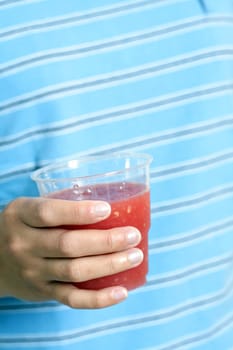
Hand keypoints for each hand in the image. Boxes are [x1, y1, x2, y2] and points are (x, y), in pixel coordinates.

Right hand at [0, 197, 142, 308]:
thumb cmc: (24, 226)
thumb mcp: (29, 208)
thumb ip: (59, 206)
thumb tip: (112, 204)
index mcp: (21, 215)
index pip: (48, 213)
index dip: (78, 212)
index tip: (107, 210)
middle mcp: (23, 244)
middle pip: (67, 245)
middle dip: (105, 241)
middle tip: (133, 235)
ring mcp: (32, 271)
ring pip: (74, 271)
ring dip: (109, 265)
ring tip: (135, 256)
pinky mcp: (42, 291)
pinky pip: (71, 298)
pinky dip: (98, 299)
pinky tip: (121, 292)